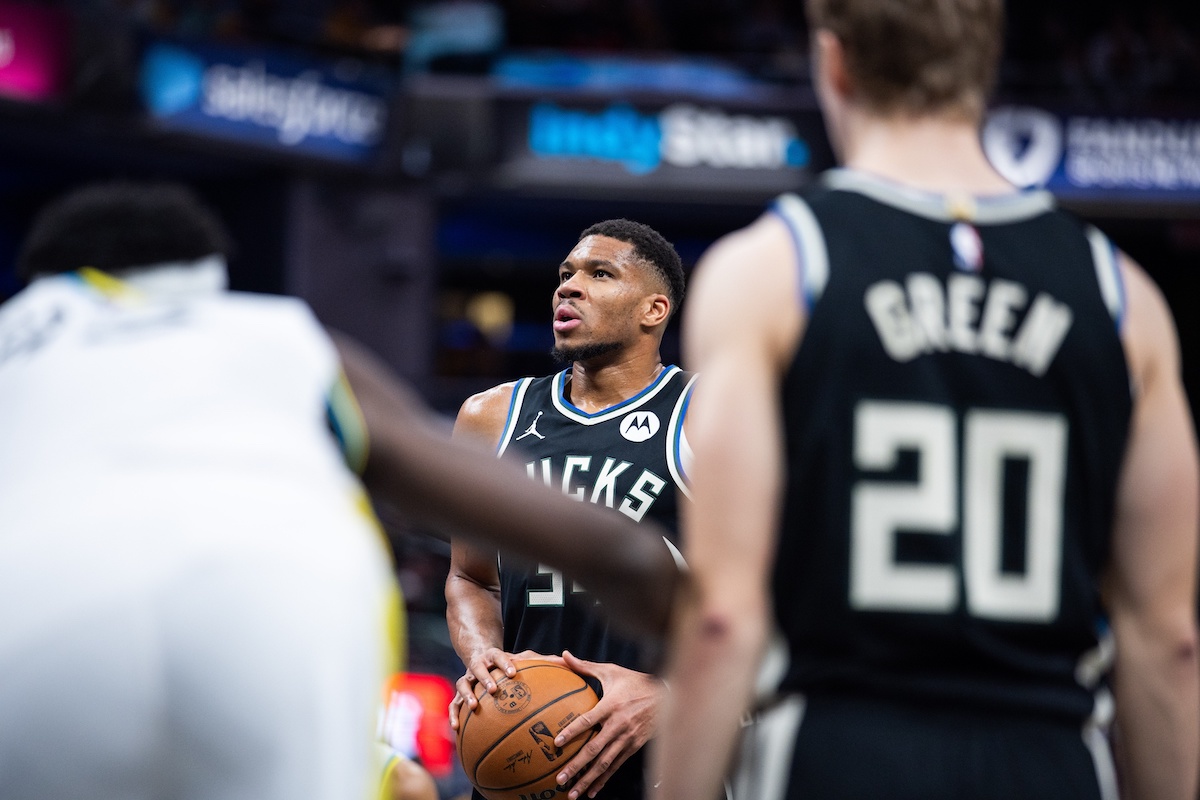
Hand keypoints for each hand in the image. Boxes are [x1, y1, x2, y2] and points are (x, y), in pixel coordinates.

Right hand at [449, 649, 562, 730]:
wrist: (480, 657)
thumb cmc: (508, 662)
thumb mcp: (524, 658)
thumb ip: (544, 660)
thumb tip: (568, 660)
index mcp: (494, 657)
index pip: (499, 656)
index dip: (504, 663)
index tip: (512, 672)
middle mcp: (478, 666)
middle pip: (479, 669)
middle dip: (485, 679)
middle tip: (493, 689)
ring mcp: (467, 679)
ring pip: (463, 685)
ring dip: (467, 695)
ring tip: (473, 707)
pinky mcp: (460, 693)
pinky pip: (454, 704)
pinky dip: (454, 715)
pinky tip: (457, 729)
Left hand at [551, 650, 665, 798]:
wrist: (666, 695)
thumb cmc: (634, 681)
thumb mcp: (611, 671)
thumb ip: (585, 667)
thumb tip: (564, 655)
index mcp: (611, 705)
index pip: (588, 721)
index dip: (572, 732)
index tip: (556, 743)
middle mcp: (619, 725)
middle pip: (594, 750)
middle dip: (576, 766)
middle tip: (559, 778)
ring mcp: (627, 738)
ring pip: (604, 763)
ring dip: (588, 779)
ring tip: (572, 792)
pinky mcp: (634, 747)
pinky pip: (616, 766)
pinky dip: (603, 780)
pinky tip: (592, 791)